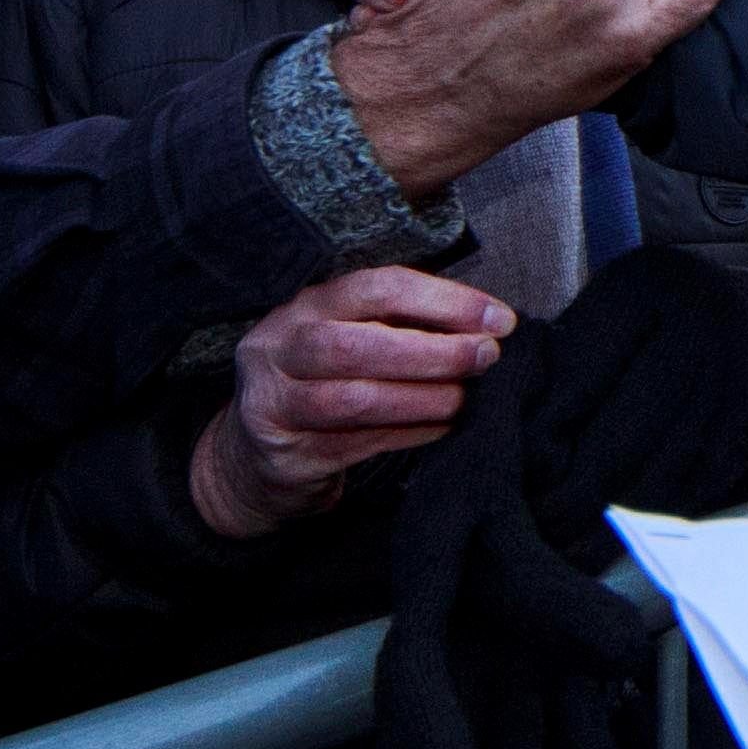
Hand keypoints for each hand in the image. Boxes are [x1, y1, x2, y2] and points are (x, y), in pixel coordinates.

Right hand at [189, 267, 512, 538]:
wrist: (250, 460)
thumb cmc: (318, 387)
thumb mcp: (344, 340)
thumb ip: (398, 328)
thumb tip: (483, 326)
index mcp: (304, 306)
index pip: (376, 288)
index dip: (442, 300)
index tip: (497, 317)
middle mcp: (279, 346)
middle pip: (360, 343)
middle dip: (434, 350)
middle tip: (486, 357)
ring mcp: (274, 402)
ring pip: (356, 398)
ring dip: (423, 398)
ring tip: (465, 398)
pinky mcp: (284, 454)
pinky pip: (356, 443)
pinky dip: (408, 433)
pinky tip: (442, 428)